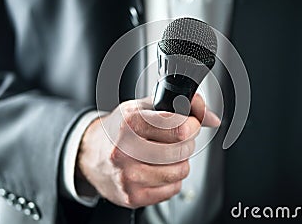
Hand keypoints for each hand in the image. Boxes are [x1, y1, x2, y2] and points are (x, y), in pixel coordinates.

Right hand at [75, 94, 219, 208]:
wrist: (89, 154)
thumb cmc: (118, 129)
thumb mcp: (142, 107)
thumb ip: (179, 105)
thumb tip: (212, 118)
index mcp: (130, 123)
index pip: (178, 126)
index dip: (192, 124)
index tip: (191, 124)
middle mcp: (125, 150)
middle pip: (181, 151)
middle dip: (187, 143)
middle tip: (179, 139)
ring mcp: (128, 176)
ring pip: (179, 172)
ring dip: (181, 162)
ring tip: (168, 155)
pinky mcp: (132, 197)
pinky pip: (172, 189)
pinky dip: (172, 179)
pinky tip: (159, 169)